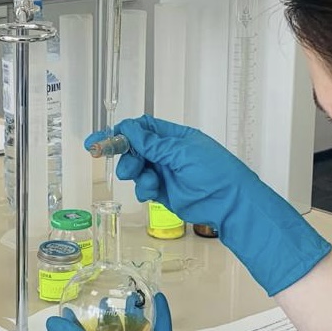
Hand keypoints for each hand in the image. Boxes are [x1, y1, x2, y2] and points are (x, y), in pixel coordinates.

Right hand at [89, 117, 331, 295]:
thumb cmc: (215, 172)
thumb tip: (129, 129)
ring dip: (136, 174)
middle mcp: (168, 153)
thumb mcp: (182, 153)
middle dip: (126, 156)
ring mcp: (165, 172)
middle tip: (126, 167)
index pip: (143, 128)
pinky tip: (152, 192)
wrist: (230, 203)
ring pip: (137, 169)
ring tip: (148, 182)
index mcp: (175, 137)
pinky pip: (143, 187)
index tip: (101, 139)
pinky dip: (143, 189)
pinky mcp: (164, 192)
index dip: (122, 131)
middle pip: (135, 149)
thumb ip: (153, 144)